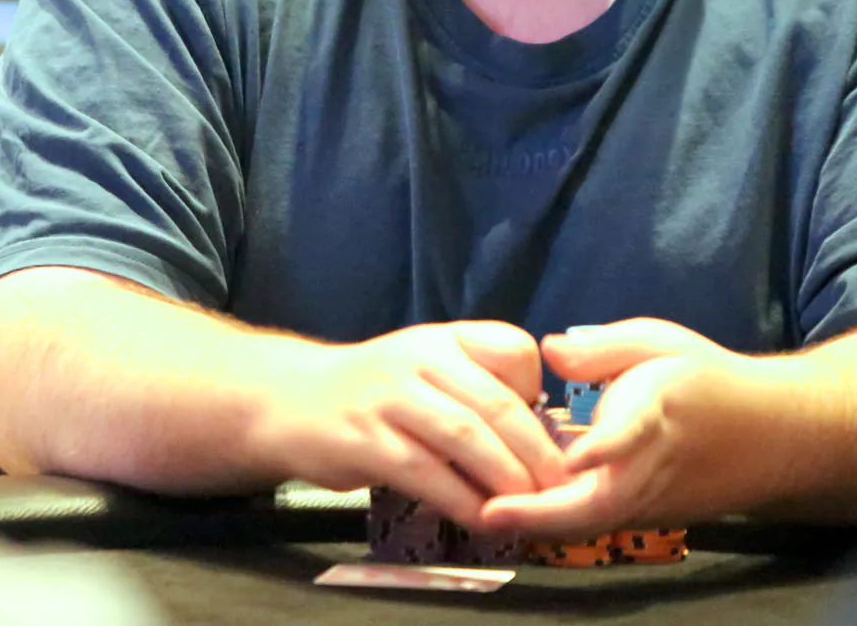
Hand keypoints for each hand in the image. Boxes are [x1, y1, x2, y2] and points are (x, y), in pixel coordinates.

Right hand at [244, 321, 569, 529]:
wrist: (290, 400)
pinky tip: (482, 519)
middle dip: (537, 451)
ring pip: (464, 437)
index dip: (539, 390)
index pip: (512, 347)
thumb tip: (543, 437)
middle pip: (495, 402)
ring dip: (506, 478)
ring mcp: (390, 398)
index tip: (551, 430)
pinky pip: (425, 474)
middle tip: (565, 487)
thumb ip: (476, 387)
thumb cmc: (376, 392)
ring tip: (531, 507)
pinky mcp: (365, 442)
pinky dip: (461, 500)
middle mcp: (419, 358)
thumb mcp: (426, 368)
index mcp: (445, 337)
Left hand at [481, 318, 747, 537]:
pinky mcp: (652, 517)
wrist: (773, 434)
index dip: (603, 446)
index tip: (572, 457)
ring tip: (488, 514)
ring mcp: (653, 501)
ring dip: (544, 523)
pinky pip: (602, 523)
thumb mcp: (658, 342)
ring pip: (595, 522)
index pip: (630, 433)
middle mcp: (652, 466)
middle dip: (544, 512)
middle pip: (601, 502)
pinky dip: (561, 522)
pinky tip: (520, 512)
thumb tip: (547, 348)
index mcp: (655, 412)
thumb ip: (600, 348)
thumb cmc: (708, 379)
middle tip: (489, 512)